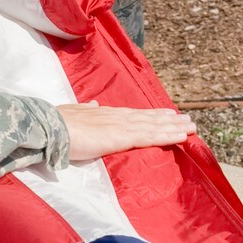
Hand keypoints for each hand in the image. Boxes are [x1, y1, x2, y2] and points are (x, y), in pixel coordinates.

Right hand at [59, 103, 193, 162]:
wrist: (51, 128)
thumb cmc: (57, 124)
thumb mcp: (72, 114)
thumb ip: (85, 111)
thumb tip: (93, 105)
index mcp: (105, 113)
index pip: (134, 115)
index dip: (152, 115)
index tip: (167, 114)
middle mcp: (117, 116)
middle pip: (149, 118)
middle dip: (169, 120)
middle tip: (188, 120)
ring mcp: (121, 126)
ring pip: (154, 126)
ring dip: (174, 127)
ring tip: (192, 127)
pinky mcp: (122, 137)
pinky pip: (150, 136)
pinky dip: (167, 135)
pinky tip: (181, 136)